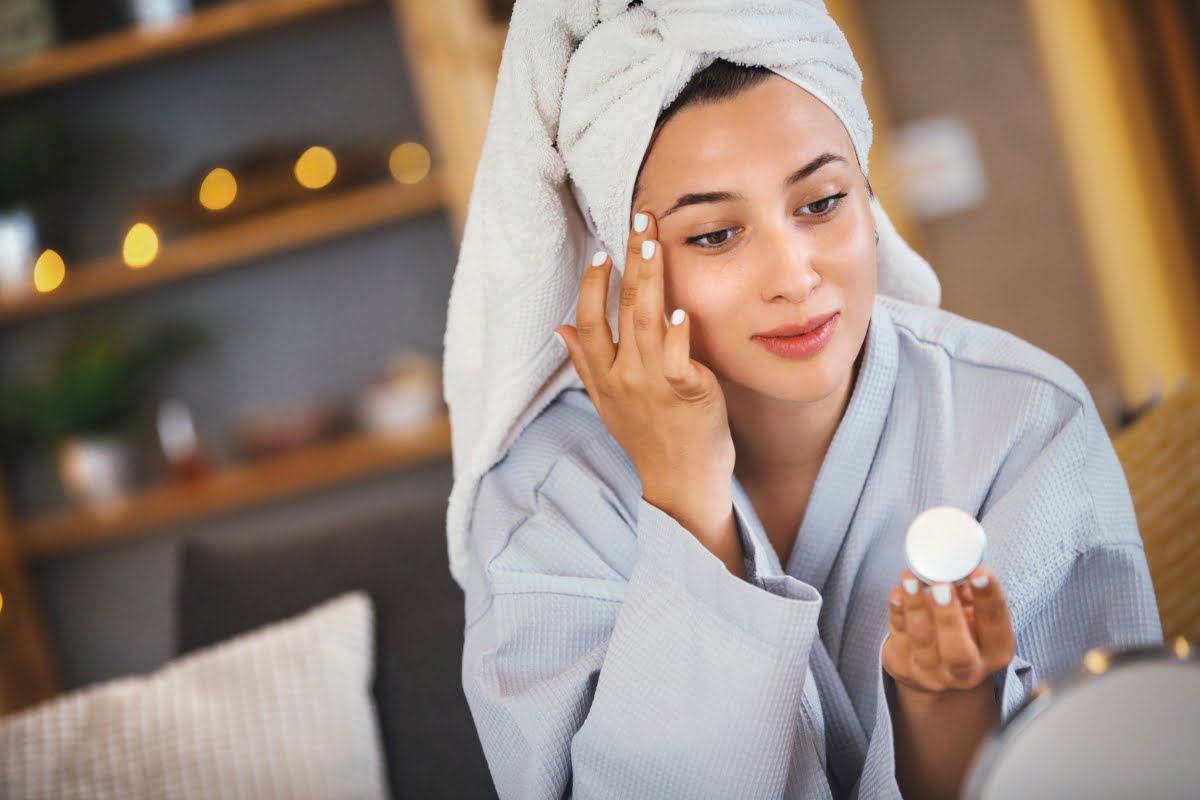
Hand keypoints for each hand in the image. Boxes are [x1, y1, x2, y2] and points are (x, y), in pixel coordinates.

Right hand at [556, 211, 736, 548]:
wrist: (680, 484)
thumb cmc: (649, 441)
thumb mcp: (607, 405)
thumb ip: (586, 365)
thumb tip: (559, 329)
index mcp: (604, 377)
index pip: (589, 321)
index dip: (592, 284)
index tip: (602, 252)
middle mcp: (624, 377)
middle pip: (621, 308)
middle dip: (629, 259)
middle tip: (639, 219)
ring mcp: (654, 384)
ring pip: (647, 320)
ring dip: (651, 278)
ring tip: (654, 242)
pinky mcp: (687, 392)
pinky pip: (678, 355)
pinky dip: (677, 331)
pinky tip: (681, 307)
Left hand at [882, 567, 1015, 696]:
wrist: (936, 668)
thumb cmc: (961, 629)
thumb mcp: (973, 612)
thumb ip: (968, 592)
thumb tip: (954, 563)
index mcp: (995, 652)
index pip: (995, 624)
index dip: (988, 597)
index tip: (979, 572)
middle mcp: (967, 670)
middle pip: (958, 650)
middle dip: (949, 616)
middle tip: (941, 585)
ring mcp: (932, 673)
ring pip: (923, 641)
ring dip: (916, 606)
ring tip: (910, 578)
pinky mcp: (903, 667)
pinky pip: (898, 638)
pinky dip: (897, 613)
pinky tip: (897, 594)